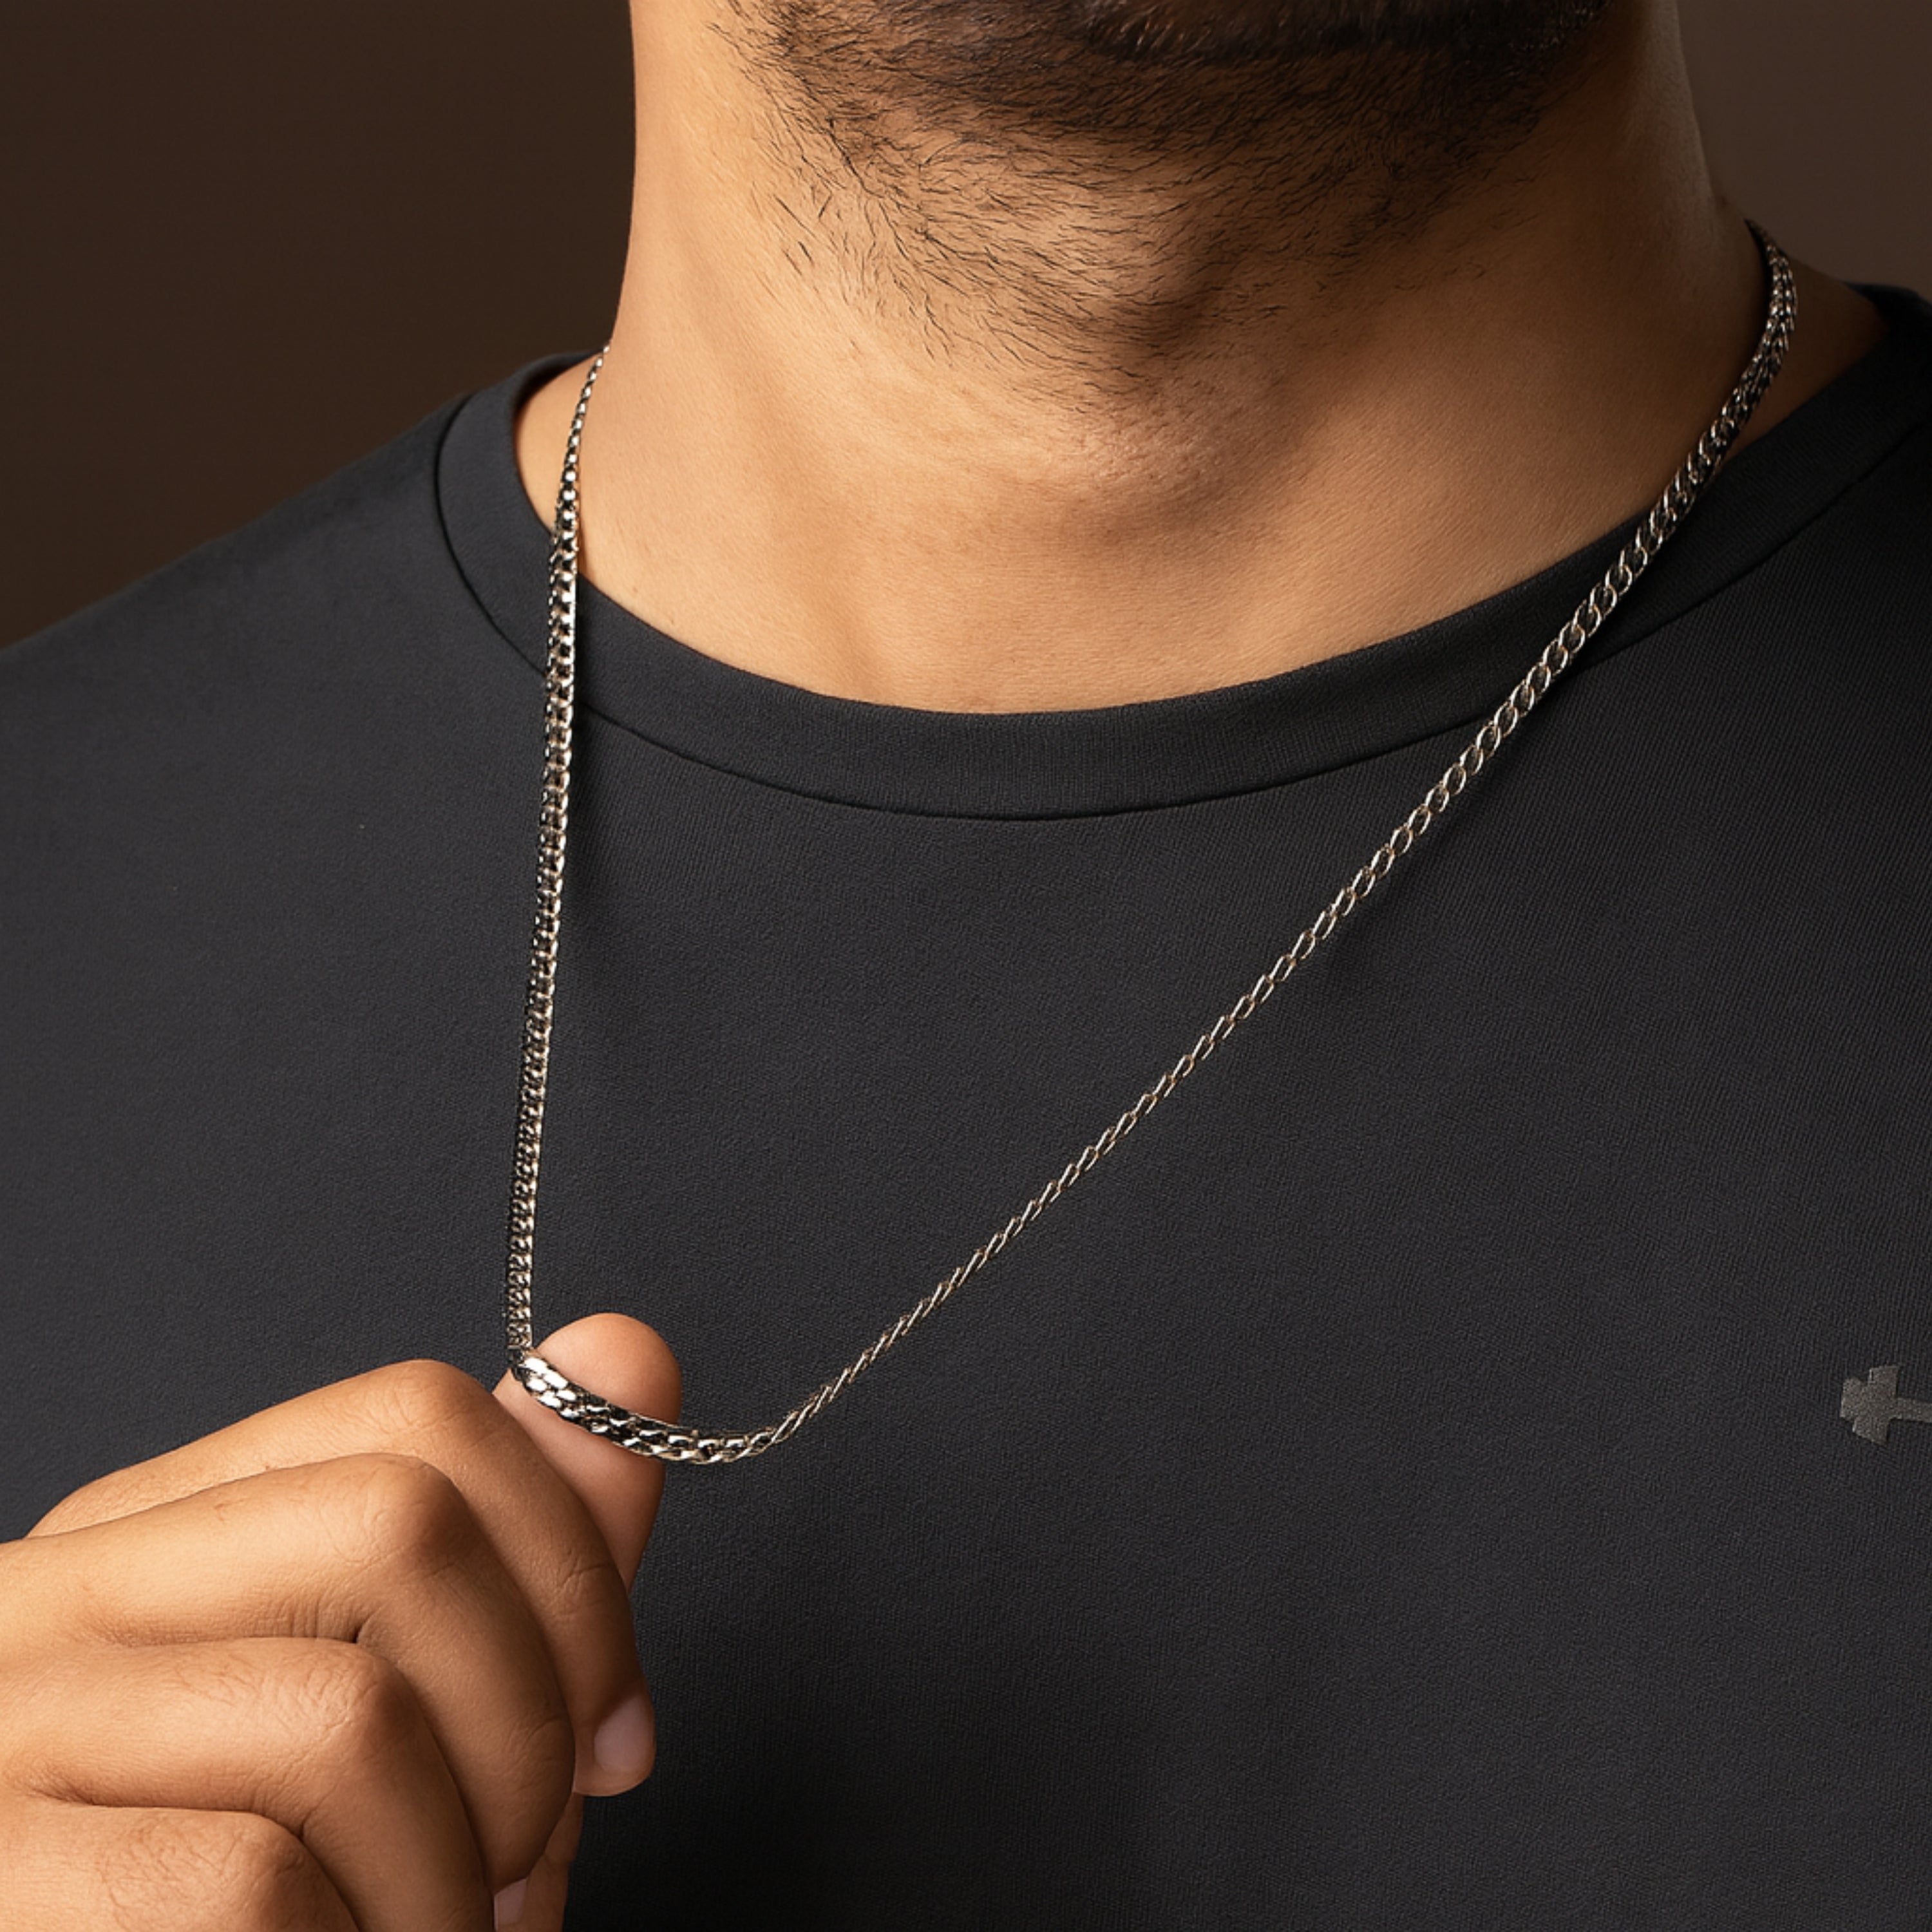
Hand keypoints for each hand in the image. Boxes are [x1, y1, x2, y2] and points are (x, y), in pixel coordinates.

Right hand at [0, 1314, 680, 1931]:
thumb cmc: (306, 1913)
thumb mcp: (442, 1720)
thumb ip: (531, 1551)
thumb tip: (628, 1350)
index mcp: (166, 1528)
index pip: (414, 1413)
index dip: (566, 1555)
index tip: (613, 1724)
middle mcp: (64, 1590)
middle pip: (400, 1525)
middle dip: (527, 1716)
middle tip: (522, 1856)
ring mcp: (9, 1728)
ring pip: (348, 1715)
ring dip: (452, 1874)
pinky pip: (254, 1881)